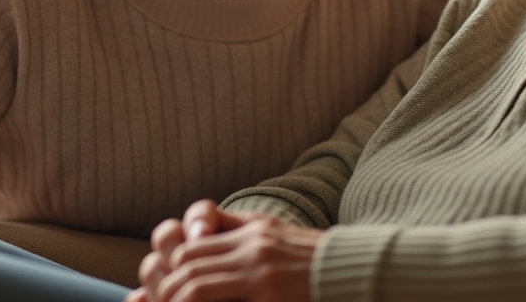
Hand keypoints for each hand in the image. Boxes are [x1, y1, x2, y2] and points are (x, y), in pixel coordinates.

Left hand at [129, 200, 321, 301]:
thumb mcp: (283, 238)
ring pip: (194, 284)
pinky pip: (213, 297)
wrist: (361, 273)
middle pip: (187, 261)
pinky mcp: (269, 295)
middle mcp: (253, 246)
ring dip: (175, 299)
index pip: (193, 243)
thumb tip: (208, 243)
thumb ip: (247, 236)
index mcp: (254, 231)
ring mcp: (260, 271)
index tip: (164, 291)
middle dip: (167, 287)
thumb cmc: (322, 264)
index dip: (172, 268)